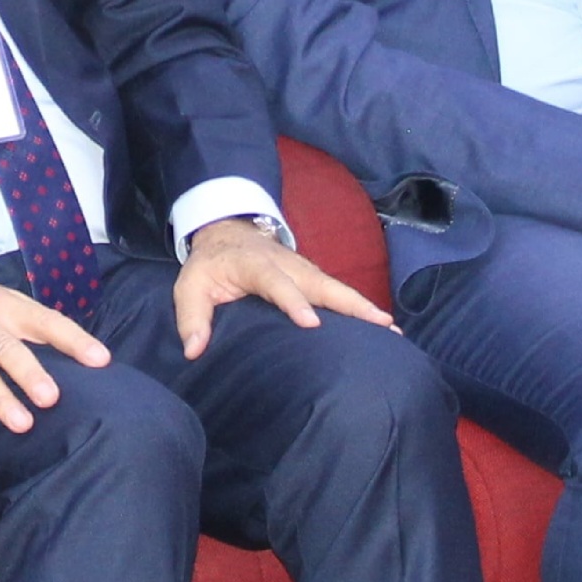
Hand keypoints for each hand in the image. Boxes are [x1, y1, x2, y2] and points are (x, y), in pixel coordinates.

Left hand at [171, 215, 388, 356]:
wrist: (227, 230)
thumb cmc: (209, 266)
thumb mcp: (189, 287)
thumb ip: (191, 318)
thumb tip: (194, 351)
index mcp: (255, 265)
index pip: (276, 283)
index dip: (293, 302)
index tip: (311, 323)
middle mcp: (287, 265)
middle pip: (322, 283)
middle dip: (351, 304)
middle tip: (379, 324)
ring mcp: (304, 270)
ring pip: (337, 288)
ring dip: (364, 307)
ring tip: (392, 330)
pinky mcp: (313, 278)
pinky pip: (339, 293)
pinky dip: (361, 308)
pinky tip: (382, 327)